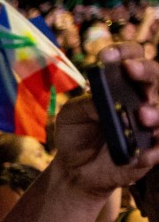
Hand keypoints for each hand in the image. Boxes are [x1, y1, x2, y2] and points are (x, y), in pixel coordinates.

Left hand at [53, 43, 158, 196]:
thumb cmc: (76, 135)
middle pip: (154, 76)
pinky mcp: (152, 149)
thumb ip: (85, 104)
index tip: (106, 56)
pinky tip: (139, 155)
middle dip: (144, 70)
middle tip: (130, 70)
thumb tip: (103, 100)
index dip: (123, 52)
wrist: (76, 169)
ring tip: (140, 114)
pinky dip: (153, 150)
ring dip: (155, 112)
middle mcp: (142, 98)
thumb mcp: (71, 116)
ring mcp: (150, 123)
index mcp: (123, 83)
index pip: (131, 58)